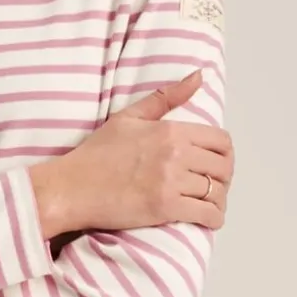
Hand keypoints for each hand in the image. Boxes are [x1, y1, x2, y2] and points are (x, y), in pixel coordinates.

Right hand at [30, 74, 233, 237]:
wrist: (71, 188)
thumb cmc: (96, 155)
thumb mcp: (129, 117)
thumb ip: (166, 97)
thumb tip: (198, 76)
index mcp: (170, 130)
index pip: (220, 141)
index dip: (225, 155)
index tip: (218, 165)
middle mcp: (175, 154)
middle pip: (223, 167)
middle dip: (225, 179)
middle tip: (216, 187)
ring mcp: (171, 181)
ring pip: (216, 192)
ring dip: (219, 201)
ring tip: (212, 205)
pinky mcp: (164, 207)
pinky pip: (205, 213)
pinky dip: (213, 219)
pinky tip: (209, 220)